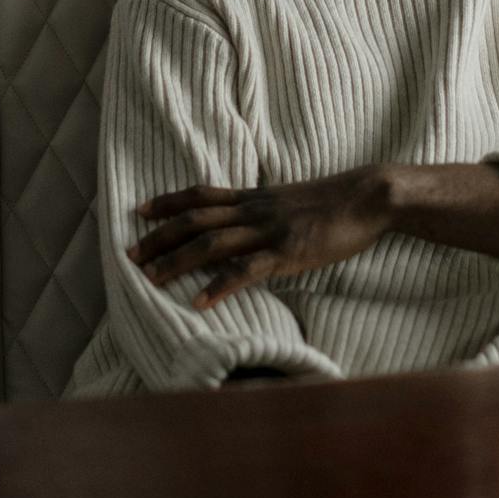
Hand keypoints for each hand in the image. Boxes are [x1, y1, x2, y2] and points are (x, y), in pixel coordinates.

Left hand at [128, 166, 395, 309]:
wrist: (368, 196)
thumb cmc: (336, 202)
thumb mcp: (292, 201)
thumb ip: (267, 211)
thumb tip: (247, 224)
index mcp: (255, 198)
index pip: (200, 195)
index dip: (167, 203)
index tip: (139, 211)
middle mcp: (254, 210)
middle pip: (194, 220)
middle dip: (159, 238)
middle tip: (130, 256)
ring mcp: (269, 230)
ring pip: (211, 243)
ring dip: (177, 262)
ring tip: (150, 280)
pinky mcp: (287, 252)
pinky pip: (246, 270)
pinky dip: (219, 286)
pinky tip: (200, 302)